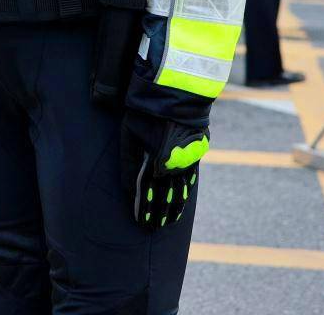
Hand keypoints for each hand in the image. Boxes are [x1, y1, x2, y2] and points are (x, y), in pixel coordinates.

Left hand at [121, 114, 207, 229]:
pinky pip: (190, 179)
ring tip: (168, 222)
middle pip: (165, 196)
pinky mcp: (195, 154)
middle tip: (153, 228)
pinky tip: (182, 202)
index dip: (145, 210)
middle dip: (158, 214)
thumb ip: (129, 165)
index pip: (149, 193)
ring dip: (173, 207)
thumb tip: (129, 191)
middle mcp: (173, 165)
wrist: (173, 96)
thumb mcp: (129, 137)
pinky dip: (185, 193)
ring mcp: (186, 161)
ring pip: (179, 191)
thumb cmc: (143, 115)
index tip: (141, 223)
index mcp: (156, 163)